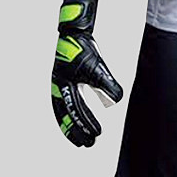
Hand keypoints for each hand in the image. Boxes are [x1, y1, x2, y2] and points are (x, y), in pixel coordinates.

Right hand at [51, 0, 122, 146]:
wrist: (73, 32)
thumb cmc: (83, 49)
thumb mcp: (96, 66)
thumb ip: (106, 83)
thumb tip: (118, 99)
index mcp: (64, 86)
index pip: (75, 112)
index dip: (85, 124)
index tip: (96, 135)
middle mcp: (59, 88)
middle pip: (66, 116)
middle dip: (77, 131)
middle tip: (89, 144)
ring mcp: (59, 86)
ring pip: (63, 112)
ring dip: (72, 126)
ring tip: (82, 138)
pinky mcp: (63, 82)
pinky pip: (64, 103)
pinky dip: (69, 115)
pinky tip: (78, 118)